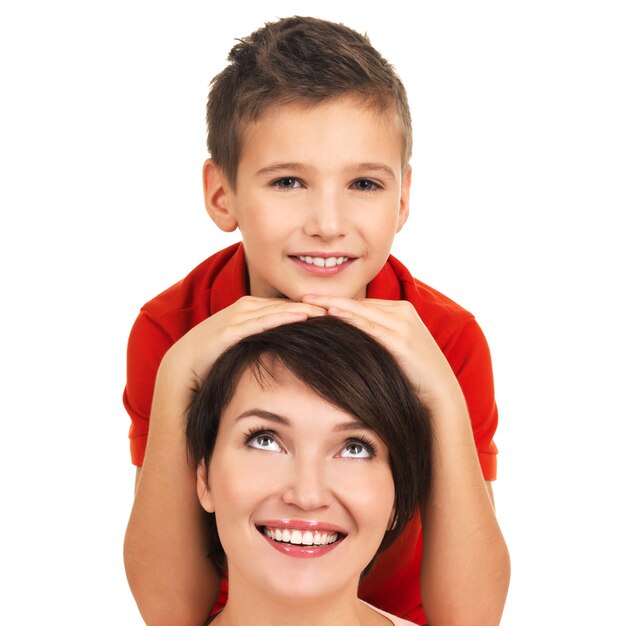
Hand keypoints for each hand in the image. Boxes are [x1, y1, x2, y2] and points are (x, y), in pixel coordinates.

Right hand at [162, 296, 326, 389]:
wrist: (183, 366)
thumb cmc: (216, 359)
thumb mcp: (246, 347)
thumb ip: (266, 344)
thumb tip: (290, 354)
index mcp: (251, 310)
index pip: (287, 307)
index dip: (312, 308)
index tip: (336, 312)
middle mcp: (246, 308)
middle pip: (287, 304)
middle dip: (313, 305)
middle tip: (342, 308)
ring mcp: (238, 316)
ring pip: (277, 309)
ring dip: (304, 309)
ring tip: (330, 311)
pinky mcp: (230, 329)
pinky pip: (262, 321)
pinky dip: (283, 318)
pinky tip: (302, 317)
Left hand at [302, 295, 463, 407]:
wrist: (440, 392)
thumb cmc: (414, 373)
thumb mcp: (397, 346)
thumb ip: (378, 335)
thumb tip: (348, 334)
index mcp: (403, 310)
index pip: (364, 303)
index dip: (338, 302)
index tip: (315, 300)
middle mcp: (404, 312)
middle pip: (359, 303)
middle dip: (330, 299)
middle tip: (305, 297)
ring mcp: (403, 325)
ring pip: (361, 312)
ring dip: (334, 307)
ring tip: (310, 304)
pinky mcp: (402, 341)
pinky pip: (369, 329)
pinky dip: (349, 322)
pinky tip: (331, 317)